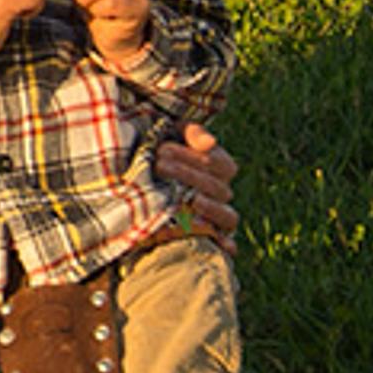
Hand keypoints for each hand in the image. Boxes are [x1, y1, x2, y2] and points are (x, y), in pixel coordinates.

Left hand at [159, 123, 239, 247]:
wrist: (147, 191)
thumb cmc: (164, 159)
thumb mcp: (173, 139)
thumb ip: (191, 134)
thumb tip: (209, 143)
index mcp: (220, 168)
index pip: (218, 163)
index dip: (193, 156)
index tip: (163, 150)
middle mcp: (223, 191)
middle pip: (216, 186)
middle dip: (187, 174)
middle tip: (160, 165)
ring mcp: (220, 214)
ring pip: (224, 212)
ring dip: (206, 204)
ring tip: (189, 198)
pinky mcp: (214, 235)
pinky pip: (224, 238)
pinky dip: (221, 238)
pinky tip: (201, 230)